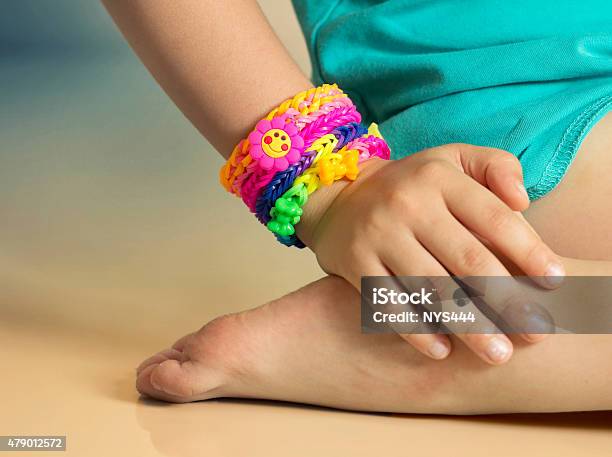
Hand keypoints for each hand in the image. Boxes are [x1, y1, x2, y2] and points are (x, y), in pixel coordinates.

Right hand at [297, 143, 564, 364]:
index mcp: (439, 177)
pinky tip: (442, 351)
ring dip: (468, 325)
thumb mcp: (452, 158)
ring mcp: (378, 235)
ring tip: (497, 353)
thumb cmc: (411, 185)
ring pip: (430, 288)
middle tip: (534, 331)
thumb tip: (523, 203)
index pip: (493, 218)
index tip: (553, 282)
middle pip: (467, 259)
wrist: (340, 197)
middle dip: (506, 299)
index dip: (528, 252)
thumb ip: (496, 167)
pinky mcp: (354, 263)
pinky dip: (416, 330)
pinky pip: (389, 303)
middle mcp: (408, 204)